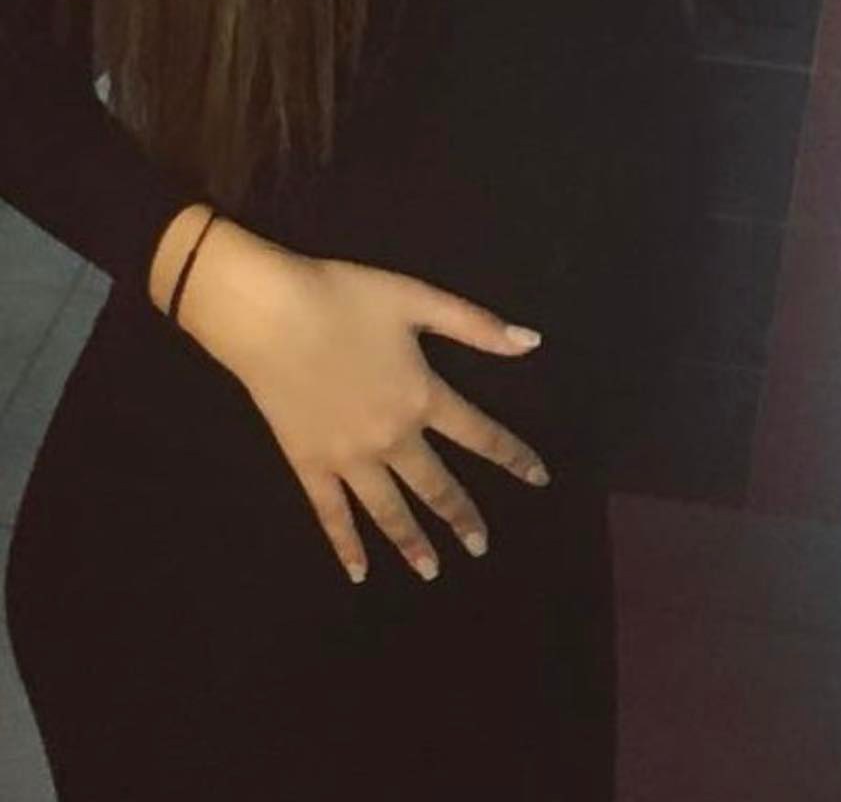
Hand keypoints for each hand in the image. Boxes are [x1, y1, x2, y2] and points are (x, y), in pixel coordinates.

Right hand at [176, 223, 551, 587]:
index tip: (540, 478)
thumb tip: (533, 343)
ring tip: (431, 571)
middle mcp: (392, 438)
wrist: (270, 313)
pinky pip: (331, 515)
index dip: (513, 456)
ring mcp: (348, 458)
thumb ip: (476, 325)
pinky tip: (359, 573)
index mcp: (423, 397)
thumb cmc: (344, 298)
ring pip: (389, 511)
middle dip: (461, 516)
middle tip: (480, 546)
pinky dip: (346, 546)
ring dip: (412, 542)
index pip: (480, 434)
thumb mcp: (417, 299)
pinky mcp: (308, 464)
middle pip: (436, 485)